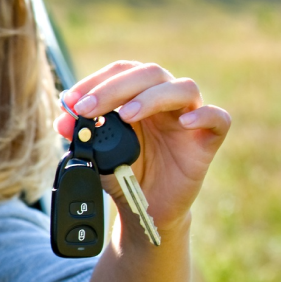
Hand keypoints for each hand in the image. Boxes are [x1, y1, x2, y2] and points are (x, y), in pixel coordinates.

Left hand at [57, 61, 230, 233]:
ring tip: (125, 116)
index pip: (122, 72)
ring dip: (151, 97)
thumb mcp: (95, 156)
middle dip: (115, 88)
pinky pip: (218, 119)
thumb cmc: (123, 175)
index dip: (97, 80)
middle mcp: (165, 101)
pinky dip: (204, 115)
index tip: (71, 100)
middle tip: (88, 108)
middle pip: (150, 73)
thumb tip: (62, 120)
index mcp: (137, 97)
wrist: (144, 209)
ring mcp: (188, 119)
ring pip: (183, 88)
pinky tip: (185, 123)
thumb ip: (81, 136)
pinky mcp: (207, 141)